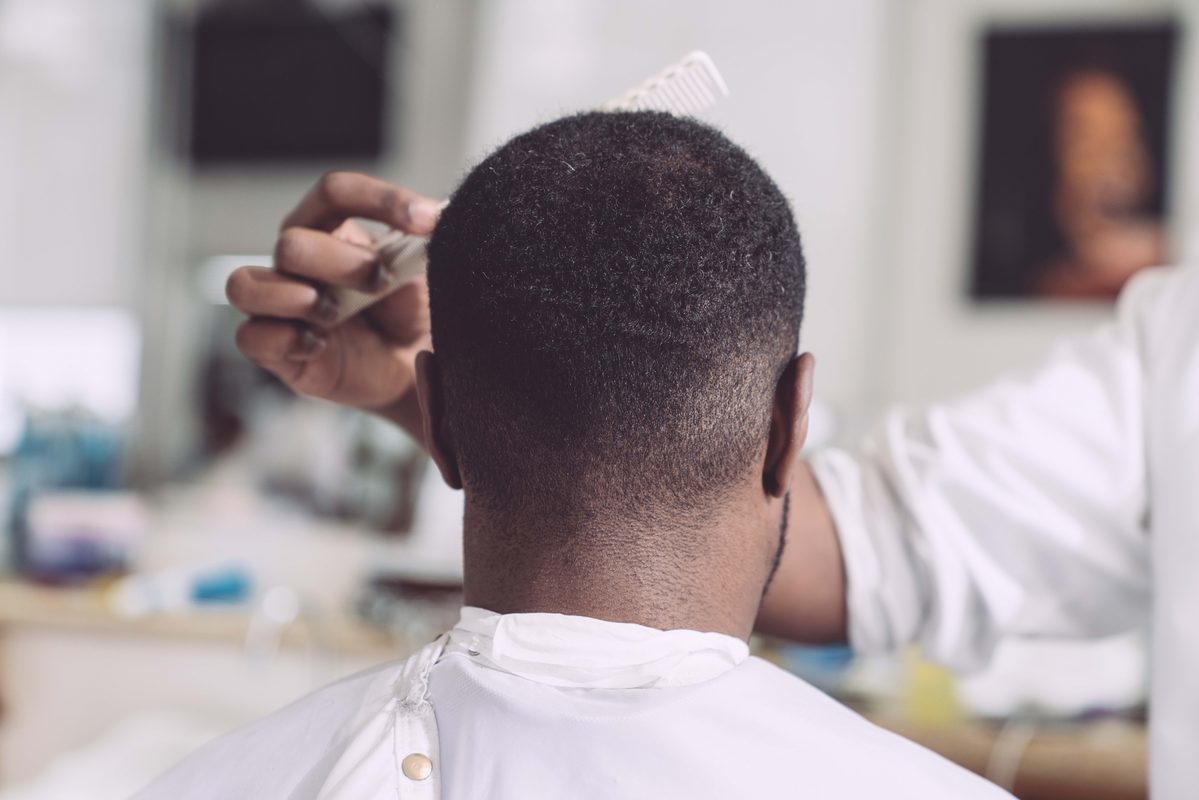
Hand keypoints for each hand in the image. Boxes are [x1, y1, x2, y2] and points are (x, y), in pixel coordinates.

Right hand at [226, 172, 440, 439]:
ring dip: (296, 298)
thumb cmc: (412, 313)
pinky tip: (320, 345)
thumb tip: (442, 216)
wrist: (416, 368)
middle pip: (291, 242)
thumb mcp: (425, 271)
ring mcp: (281, 306)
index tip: (428, 222)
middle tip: (381, 283)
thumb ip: (423, 242)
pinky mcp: (276, 350)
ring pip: (245, 285)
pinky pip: (250, 337)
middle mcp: (298, 262)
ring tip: (333, 314)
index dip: (380, 200)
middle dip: (344, 264)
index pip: (336, 192)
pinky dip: (286, 339)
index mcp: (332, 228)